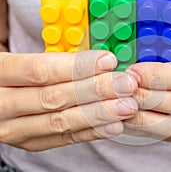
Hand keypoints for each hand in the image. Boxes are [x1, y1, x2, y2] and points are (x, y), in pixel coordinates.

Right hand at [0, 51, 137, 150]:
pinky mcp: (29, 142)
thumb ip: (54, 61)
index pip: (40, 70)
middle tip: (125, 84)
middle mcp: (1, 105)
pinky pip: (63, 138)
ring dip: (98, 113)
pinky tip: (113, 125)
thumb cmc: (13, 73)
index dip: (77, 67)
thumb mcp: (21, 59)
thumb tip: (100, 62)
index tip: (108, 61)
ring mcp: (13, 128)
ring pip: (60, 121)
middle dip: (95, 90)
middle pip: (54, 98)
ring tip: (126, 106)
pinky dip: (91, 132)